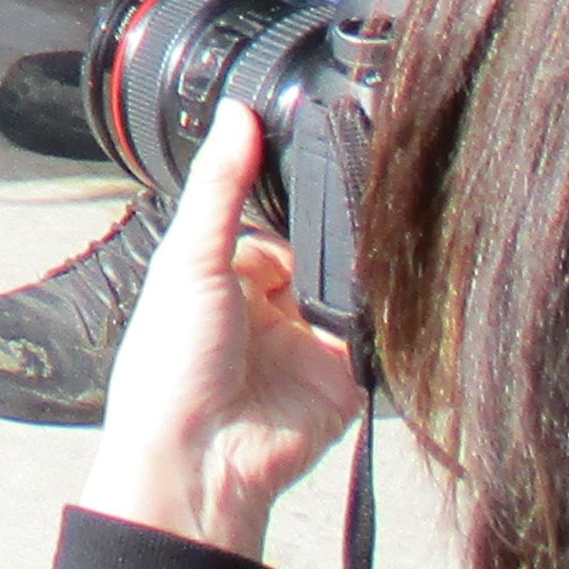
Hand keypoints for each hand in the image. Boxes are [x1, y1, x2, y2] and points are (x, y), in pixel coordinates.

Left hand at [78, 106, 366, 562]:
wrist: (201, 457)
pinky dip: (385, 322)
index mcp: (226, 274)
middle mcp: (270, 306)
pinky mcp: (345, 381)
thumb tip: (237, 112)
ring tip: (382, 252)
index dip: (300, 204)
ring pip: (351, 293)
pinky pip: (376, 341)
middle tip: (366, 213)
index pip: (277, 224)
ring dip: (362, 280)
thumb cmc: (171, 361)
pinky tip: (397, 296)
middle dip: (338, 243)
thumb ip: (219, 185)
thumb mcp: (189, 257)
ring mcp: (310, 343)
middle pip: (320, 255)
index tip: (336, 165)